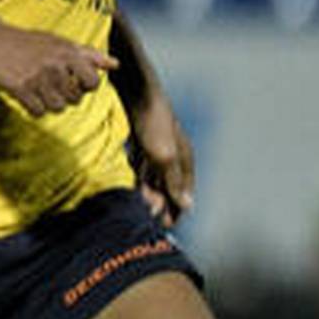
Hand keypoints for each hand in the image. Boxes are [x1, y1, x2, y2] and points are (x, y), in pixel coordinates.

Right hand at [0, 22, 116, 117]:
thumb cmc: (27, 42)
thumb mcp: (60, 42)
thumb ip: (88, 54)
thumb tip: (114, 65)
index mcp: (68, 52)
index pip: (93, 83)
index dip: (85, 86)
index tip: (72, 81)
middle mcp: (55, 65)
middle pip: (75, 99)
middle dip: (65, 96)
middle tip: (51, 86)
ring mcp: (37, 77)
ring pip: (57, 107)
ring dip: (49, 104)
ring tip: (40, 92)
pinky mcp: (20, 88)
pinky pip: (38, 111)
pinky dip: (34, 109)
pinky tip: (28, 97)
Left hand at [127, 90, 196, 224]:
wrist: (135, 90)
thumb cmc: (152, 123)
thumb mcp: (163, 155)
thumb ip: (173, 180)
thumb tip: (187, 206)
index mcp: (184, 159)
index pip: (184, 192)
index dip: (177, 210)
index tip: (167, 227)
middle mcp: (175, 154)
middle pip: (169, 186)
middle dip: (162, 204)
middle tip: (150, 221)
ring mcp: (158, 147)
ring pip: (155, 177)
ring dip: (149, 192)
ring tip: (141, 208)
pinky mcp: (142, 140)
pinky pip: (142, 165)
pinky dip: (139, 178)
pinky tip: (131, 186)